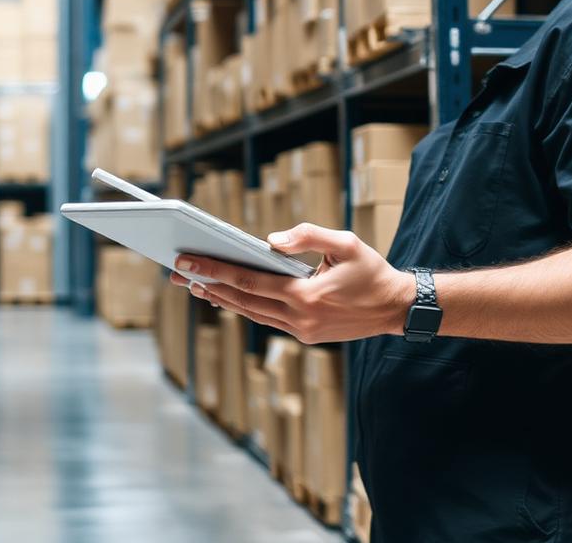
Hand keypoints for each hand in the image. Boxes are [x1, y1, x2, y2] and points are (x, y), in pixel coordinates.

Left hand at [169, 223, 415, 343]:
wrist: (396, 308)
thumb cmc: (371, 271)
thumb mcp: (346, 242)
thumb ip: (308, 236)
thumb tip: (269, 241)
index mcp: (306, 295)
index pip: (249, 281)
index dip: (215, 270)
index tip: (187, 261)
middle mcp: (299, 318)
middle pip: (242, 300)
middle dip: (206, 284)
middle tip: (175, 272)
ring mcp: (301, 330)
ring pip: (250, 313)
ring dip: (220, 298)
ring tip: (192, 284)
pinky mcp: (305, 335)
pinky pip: (265, 319)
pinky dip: (244, 306)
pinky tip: (226, 295)